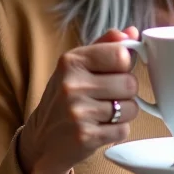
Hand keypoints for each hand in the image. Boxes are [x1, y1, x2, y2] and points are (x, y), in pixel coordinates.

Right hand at [18, 27, 139, 173]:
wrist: (40, 141)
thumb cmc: (64, 99)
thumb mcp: (77, 67)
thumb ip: (105, 46)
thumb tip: (132, 32)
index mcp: (71, 62)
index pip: (121, 55)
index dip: (125, 65)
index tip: (115, 71)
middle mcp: (71, 85)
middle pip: (130, 83)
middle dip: (126, 92)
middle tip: (108, 97)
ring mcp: (78, 112)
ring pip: (131, 108)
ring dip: (123, 113)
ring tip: (103, 113)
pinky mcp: (86, 137)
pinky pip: (123, 129)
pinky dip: (116, 130)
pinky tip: (100, 128)